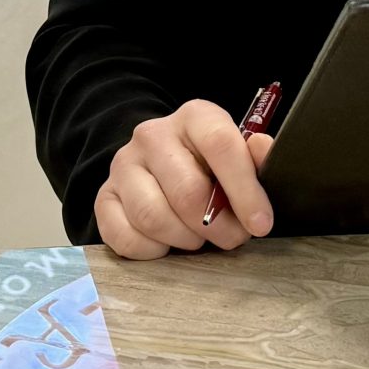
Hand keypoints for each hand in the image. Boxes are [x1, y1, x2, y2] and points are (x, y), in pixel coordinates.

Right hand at [94, 100, 277, 258]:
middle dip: (217, 227)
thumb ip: (256, 157)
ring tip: (198, 238)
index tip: (261, 224)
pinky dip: (152, 251)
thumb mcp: (240, 156)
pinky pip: (125, 237)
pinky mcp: (104, 197)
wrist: (163, 166)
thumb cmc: (211, 167)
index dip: (244, 190)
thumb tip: (264, 150)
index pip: (219, 144)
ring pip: (153, 217)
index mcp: (194, 117)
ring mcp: (123, 165)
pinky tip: (167, 243)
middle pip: (187, 191)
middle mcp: (153, 135)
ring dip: (184, 239)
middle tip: (231, 238)